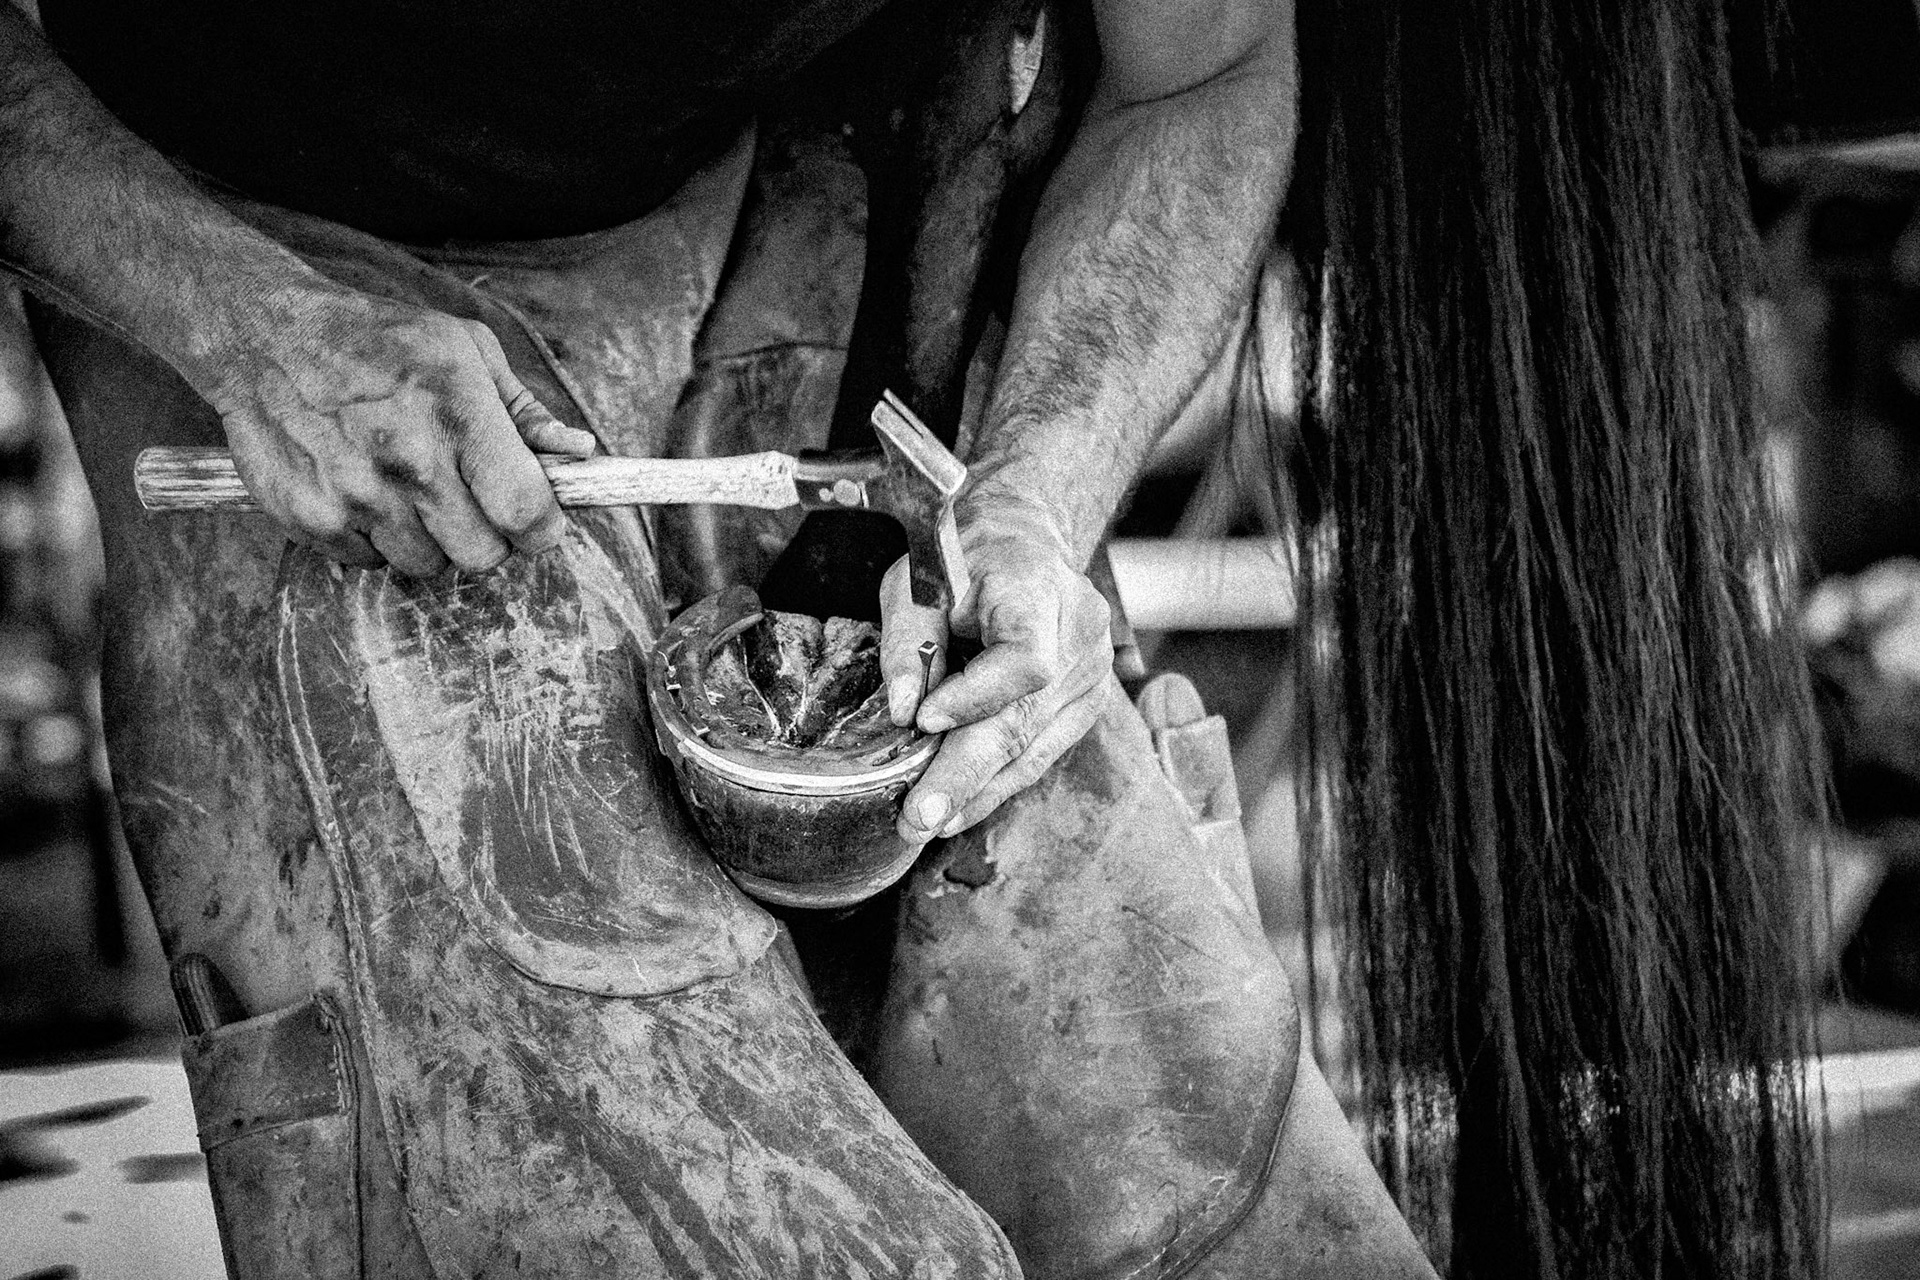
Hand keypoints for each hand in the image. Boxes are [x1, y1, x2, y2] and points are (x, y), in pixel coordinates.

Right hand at [207, 284, 596, 575]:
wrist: (264, 334)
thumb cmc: (381, 340)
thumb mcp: (466, 349)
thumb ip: (526, 410)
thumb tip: (580, 454)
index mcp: (458, 415)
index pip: (526, 512)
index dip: (543, 528)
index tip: (539, 520)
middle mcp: (408, 462)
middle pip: (483, 557)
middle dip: (488, 536)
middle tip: (469, 500)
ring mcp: (356, 496)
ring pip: (427, 566)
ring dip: (430, 539)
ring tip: (408, 486)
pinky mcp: (312, 520)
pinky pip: (370, 562)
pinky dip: (375, 539)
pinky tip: (363, 488)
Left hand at [878, 508, 1112, 842]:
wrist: (1019, 538)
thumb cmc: (962, 557)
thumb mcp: (917, 584)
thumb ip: (908, 645)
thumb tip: (903, 716)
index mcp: (1042, 590)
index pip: (1026, 660)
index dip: (976, 698)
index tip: (923, 723)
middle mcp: (1081, 636)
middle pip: (1026, 719)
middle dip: (965, 774)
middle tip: (917, 818)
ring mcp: (1092, 675)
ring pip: (1034, 748)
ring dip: (978, 791)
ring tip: (927, 824)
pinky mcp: (1084, 704)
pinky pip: (1040, 752)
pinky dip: (997, 782)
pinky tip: (958, 808)